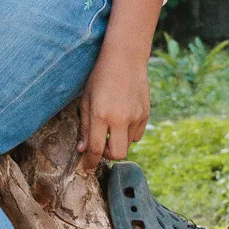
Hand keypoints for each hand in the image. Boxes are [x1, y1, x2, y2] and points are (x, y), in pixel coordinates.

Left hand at [77, 52, 149, 172]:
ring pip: (128, 145)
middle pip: (116, 154)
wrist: (125, 59)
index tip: (87, 169)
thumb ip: (85, 126)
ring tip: (112, 124)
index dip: (90, 162)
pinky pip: (137, 135)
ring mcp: (135, 117)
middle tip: (101, 145)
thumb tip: (83, 149)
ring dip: (118, 141)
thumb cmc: (100, 77)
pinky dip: (128, 133)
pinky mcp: (146, 114)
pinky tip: (123, 118)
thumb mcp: (86, 100)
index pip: (95, 148)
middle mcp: (120, 119)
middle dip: (107, 155)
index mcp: (101, 115)